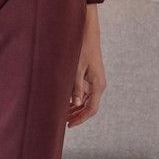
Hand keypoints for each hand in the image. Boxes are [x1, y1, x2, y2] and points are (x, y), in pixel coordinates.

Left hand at [67, 4, 106, 126]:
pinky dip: (75, 99)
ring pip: (85, 101)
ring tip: (60, 113)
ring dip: (74, 108)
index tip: (68, 125)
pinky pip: (83, 93)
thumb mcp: (76, 69)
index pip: (91, 109)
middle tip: (61, 122)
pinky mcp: (90, 77)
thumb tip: (75, 104)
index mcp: (98, 85)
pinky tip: (64, 102)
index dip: (80, 119)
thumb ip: (75, 87)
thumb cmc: (81, 49)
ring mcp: (94, 82)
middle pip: (88, 107)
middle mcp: (98, 86)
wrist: (87, 32)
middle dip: (76, 115)